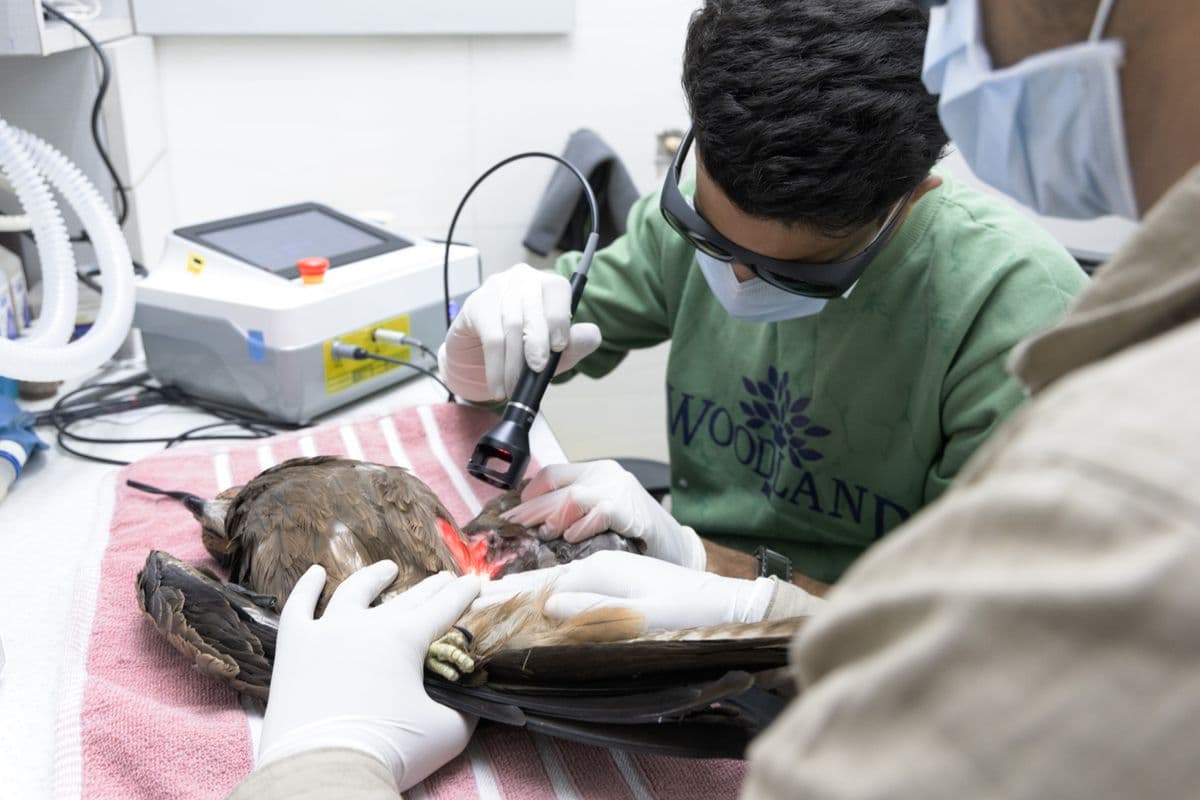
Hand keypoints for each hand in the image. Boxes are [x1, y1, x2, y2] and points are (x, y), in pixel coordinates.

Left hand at [258, 561, 480, 791]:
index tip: (475, 582)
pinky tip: (316, 573)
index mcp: (405, 639)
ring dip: (374, 578)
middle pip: (407, 598)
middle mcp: (367, 625)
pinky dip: (306, 588)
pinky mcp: (294, 647)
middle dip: (431, 588)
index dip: (463, 595)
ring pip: (353, 592)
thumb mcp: (447, 732)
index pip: (444, 608)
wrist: (324, 771)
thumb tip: (473, 697)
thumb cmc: (390, 750)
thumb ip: (464, 709)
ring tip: (387, 569)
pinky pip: (298, 607)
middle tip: (445, 579)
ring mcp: (326, 631)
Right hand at [437, 262, 601, 400]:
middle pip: (533, 308)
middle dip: (537, 343)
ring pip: (511, 324)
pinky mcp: (476, 305)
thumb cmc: (522, 353)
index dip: (559, 318)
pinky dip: (496, 365)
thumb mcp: (554, 355)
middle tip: (537, 370)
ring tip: (514, 386)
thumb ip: (575, 346)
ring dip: (514, 362)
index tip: (558, 347)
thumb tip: (591, 335)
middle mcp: (523, 280)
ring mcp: (497, 288)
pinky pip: (490, 336)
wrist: (480, 362)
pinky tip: (498, 384)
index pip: (558, 289)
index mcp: (548, 286)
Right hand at [474, 550, 799, 628]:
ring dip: (523, 588)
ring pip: (554, 576)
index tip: (474, 602)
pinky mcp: (617, 583)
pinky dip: (548, 589)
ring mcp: (609, 572)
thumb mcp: (641, 618)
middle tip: (469, 602)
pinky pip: (571, 582)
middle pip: (540, 578)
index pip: (539, 583)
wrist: (728, 607)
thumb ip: (591, 610)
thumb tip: (547, 605)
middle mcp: (601, 566)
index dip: (505, 593)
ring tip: (492, 598)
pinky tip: (539, 600)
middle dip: (504, 590)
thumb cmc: (690, 615)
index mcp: (600, 571)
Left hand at [502, 460, 706, 568]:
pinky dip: (582, 526)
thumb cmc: (636, 534)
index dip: (530, 492)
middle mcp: (607, 475)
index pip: (554, 474)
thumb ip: (574, 512)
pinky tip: (572, 537)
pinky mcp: (631, 509)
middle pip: (558, 488)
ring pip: (573, 498)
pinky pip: (598, 513)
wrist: (676, 547)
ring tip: (544, 534)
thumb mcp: (600, 515)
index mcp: (597, 472)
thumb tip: (536, 523)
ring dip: (553, 518)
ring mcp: (620, 490)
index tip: (515, 511)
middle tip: (515, 527)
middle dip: (532, 510)